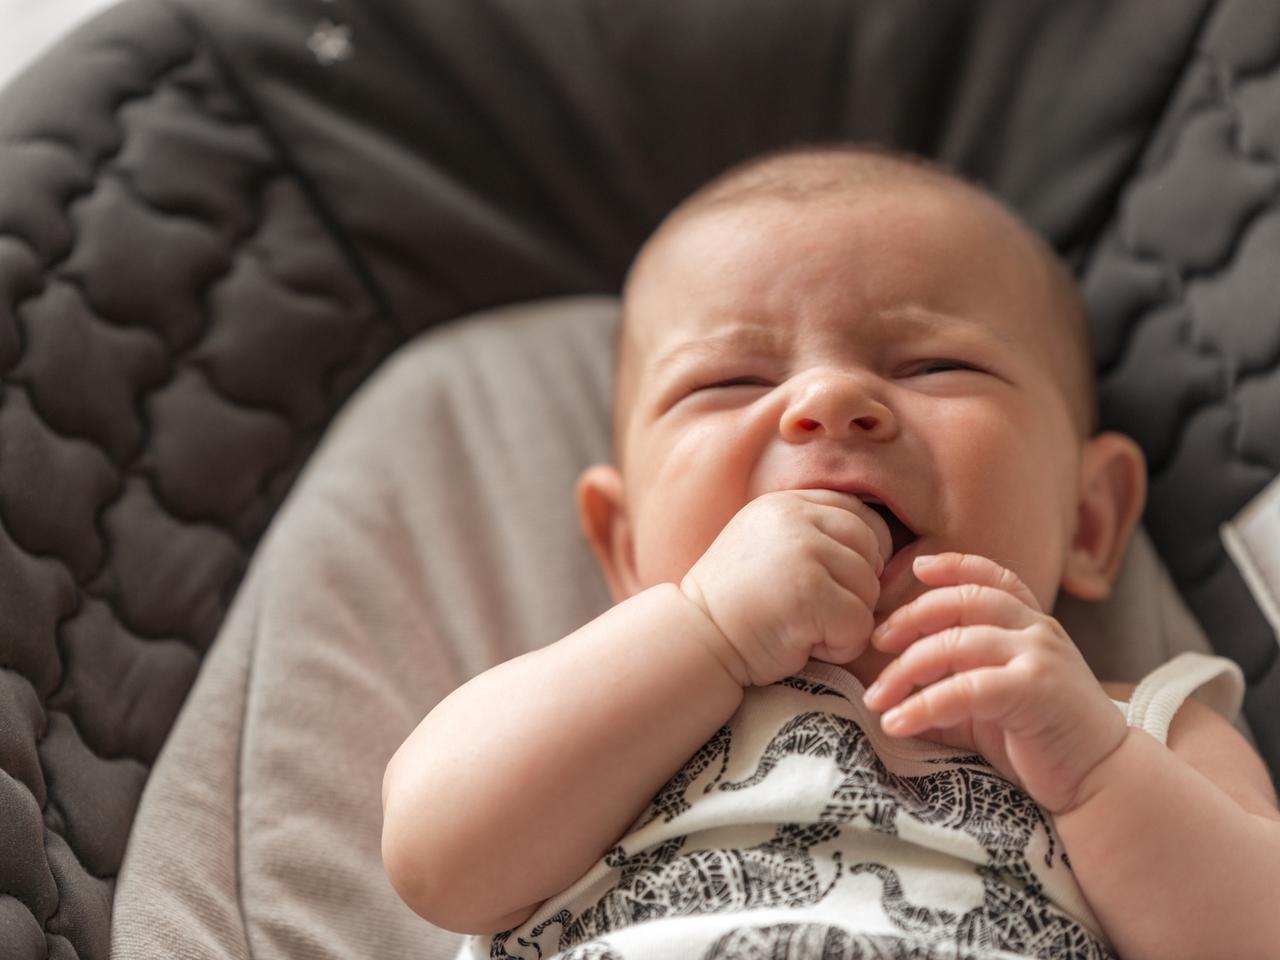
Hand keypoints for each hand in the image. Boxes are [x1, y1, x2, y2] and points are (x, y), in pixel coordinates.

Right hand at [679, 489, 892, 687]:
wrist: (694, 639)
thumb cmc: (736, 605)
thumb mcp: (768, 547)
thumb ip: (812, 534)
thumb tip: (880, 548)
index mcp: (788, 502)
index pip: (860, 515)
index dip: (863, 553)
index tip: (835, 583)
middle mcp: (797, 518)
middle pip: (873, 548)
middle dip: (856, 588)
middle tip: (814, 610)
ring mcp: (804, 552)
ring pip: (869, 589)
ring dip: (844, 621)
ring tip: (801, 627)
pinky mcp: (811, 593)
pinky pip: (860, 624)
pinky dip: (838, 647)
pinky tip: (802, 644)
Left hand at [861, 552, 1127, 813]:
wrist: (1101, 780)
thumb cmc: (1041, 739)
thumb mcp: (989, 701)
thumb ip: (950, 682)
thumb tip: (889, 688)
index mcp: (1030, 623)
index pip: (992, 577)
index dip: (954, 565)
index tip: (916, 567)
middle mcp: (1037, 630)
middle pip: (961, 602)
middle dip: (910, 619)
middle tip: (875, 642)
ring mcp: (1039, 656)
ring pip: (955, 643)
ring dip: (905, 671)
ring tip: (876, 699)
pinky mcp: (1035, 690)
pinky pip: (965, 688)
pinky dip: (924, 705)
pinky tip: (897, 723)